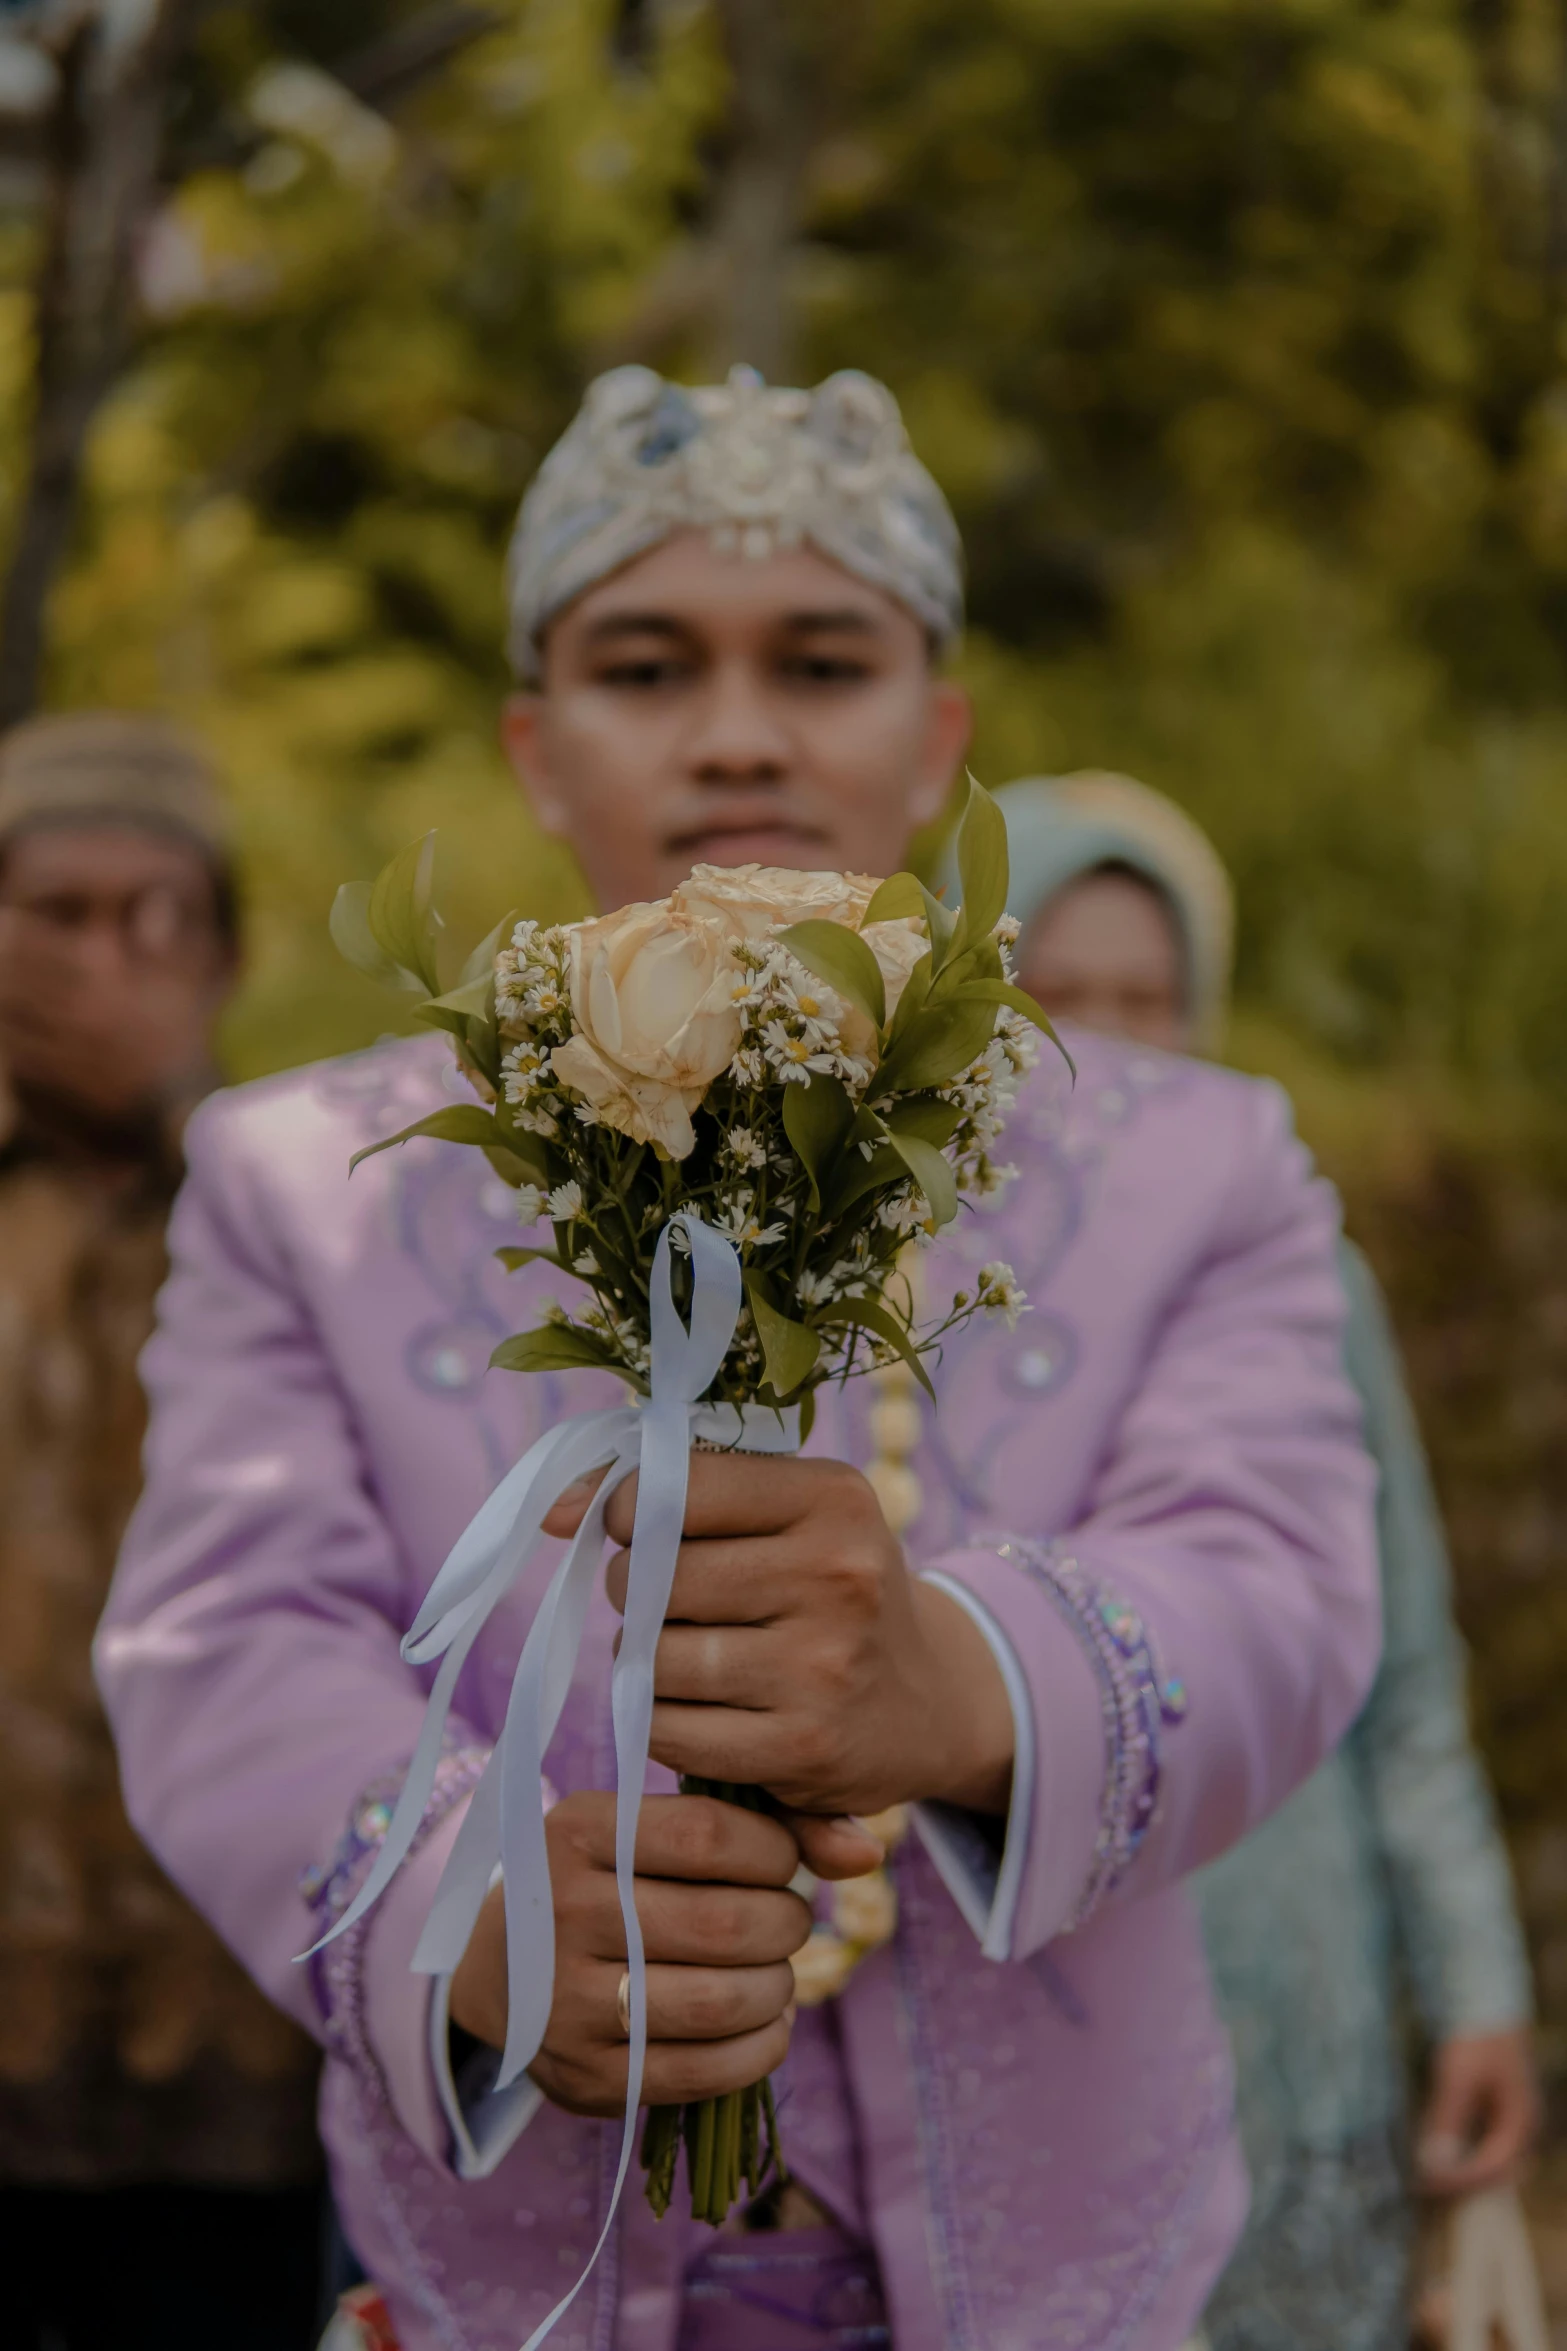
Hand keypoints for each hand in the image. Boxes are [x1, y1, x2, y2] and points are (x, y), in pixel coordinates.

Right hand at [449, 1791, 877, 2116]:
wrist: (495, 1971)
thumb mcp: (648, 1829)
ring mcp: (565, 2002)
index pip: (710, 1833)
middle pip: (725, 1923)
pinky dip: (761, 2049)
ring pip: (721, 2000)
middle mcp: (561, 1913)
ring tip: (776, 1975)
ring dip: (778, 1988)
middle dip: (786, 1924)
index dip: (774, 1851)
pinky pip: (706, 2072)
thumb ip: (760, 1823)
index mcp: (575, 1832)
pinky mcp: (586, 2076)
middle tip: (786, 1923)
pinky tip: (766, 2025)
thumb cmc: (604, 1880)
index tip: (782, 1863)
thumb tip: (865, 1854)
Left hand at [548, 1452, 1014, 1818]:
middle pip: (654, 1577)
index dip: (628, 1509)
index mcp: (833, 1499)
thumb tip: (553, 1509)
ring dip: (645, 1660)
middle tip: (667, 1602)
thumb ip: (679, 1492)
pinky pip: (668, 1729)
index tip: (633, 1526)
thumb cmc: (829, 1586)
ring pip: (654, 1657)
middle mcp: (838, 1575)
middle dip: (636, 1591)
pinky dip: (661, 1720)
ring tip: (688, 1655)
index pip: (677, 1486)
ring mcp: (823, 1666)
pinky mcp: (803, 1747)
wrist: (930, 1700)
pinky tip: (698, 1707)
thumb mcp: (789, 1514)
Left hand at [1416, 2026, 1540, 2196]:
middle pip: (1499, 2173)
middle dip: (1465, 2183)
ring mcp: (1517, 2121)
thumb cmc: (1477, 2040)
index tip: (1428, 2182)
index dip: (1461, 2179)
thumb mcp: (1457, 2079)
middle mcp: (1525, 2128)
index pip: (1493, 2168)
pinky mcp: (1504, 2112)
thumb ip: (1447, 2122)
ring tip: (1431, 2174)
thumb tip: (1435, 2164)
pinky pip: (1489, 2145)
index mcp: (1520, 2122)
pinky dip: (1468, 2154)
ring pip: (1495, 2162)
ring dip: (1466, 2171)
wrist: (1489, 2006)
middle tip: (1428, 2184)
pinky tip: (1443, 2151)